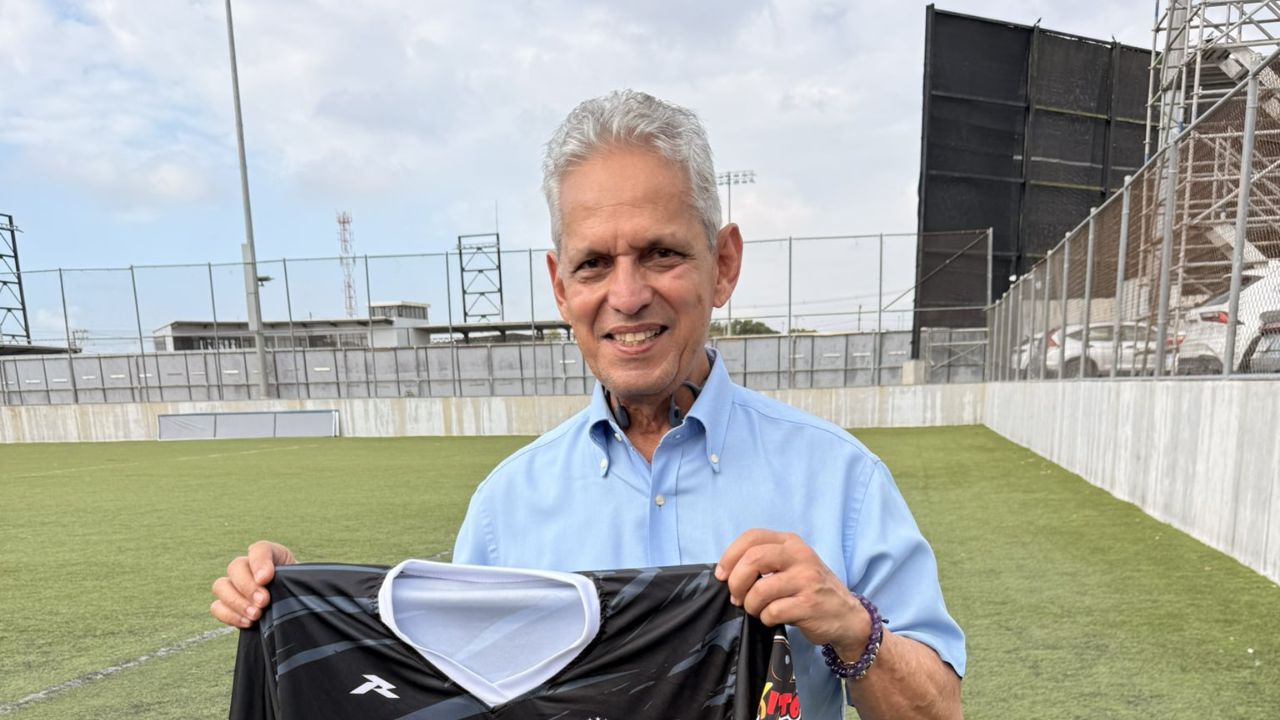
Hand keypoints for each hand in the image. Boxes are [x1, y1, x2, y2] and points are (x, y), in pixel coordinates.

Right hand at [210, 541, 295, 628]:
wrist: (299, 609)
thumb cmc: (302, 592)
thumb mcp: (303, 581)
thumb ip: (296, 578)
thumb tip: (275, 583)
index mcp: (271, 556)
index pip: (259, 549)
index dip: (259, 561)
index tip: (266, 578)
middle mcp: (250, 567)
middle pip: (235, 567)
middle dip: (248, 586)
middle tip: (264, 601)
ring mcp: (236, 586)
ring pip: (221, 586)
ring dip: (236, 602)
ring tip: (256, 615)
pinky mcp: (230, 606)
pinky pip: (217, 607)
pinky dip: (230, 615)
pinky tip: (249, 622)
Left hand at [716, 529, 868, 657]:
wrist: (847, 616)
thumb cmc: (810, 590)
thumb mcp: (792, 566)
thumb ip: (765, 562)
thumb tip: (725, 573)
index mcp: (791, 542)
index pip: (752, 537)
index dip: (730, 556)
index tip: (721, 575)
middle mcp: (800, 556)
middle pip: (753, 559)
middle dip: (736, 581)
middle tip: (736, 597)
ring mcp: (807, 580)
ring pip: (760, 590)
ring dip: (751, 605)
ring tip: (757, 610)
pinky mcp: (809, 604)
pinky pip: (773, 611)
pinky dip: (766, 618)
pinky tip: (773, 618)